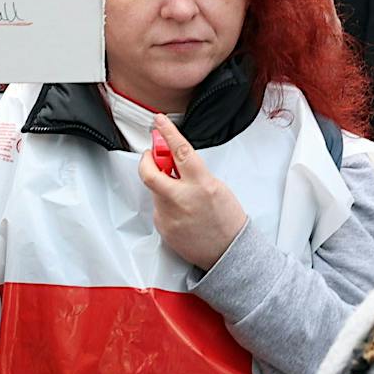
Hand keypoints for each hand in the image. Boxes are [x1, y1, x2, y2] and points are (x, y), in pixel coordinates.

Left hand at [139, 114, 246, 270]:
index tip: (159, 122)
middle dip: (146, 159)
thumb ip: (193, 172)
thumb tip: (175, 160)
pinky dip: (166, 204)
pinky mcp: (163, 228)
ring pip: (155, 190)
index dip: (167, 133)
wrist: (227, 251)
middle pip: (150, 173)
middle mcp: (182, 199)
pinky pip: (159, 208)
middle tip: (150, 154)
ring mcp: (170, 215)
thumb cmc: (227, 220)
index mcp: (200, 184)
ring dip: (162, 185)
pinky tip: (182, 212)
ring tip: (181, 195)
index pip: (179, 151)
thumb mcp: (216, 186)